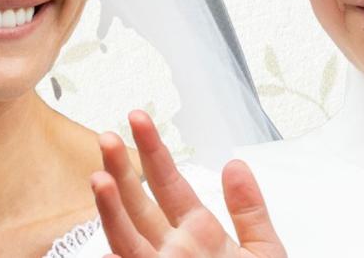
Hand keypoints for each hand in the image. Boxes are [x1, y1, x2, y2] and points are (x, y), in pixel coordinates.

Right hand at [91, 110, 285, 257]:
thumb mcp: (265, 252)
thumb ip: (250, 210)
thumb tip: (234, 164)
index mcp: (198, 233)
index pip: (169, 183)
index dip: (153, 150)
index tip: (137, 118)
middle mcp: (172, 250)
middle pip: (139, 203)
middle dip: (121, 170)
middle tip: (105, 135)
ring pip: (125, 237)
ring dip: (110, 209)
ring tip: (99, 178)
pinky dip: (114, 253)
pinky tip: (105, 243)